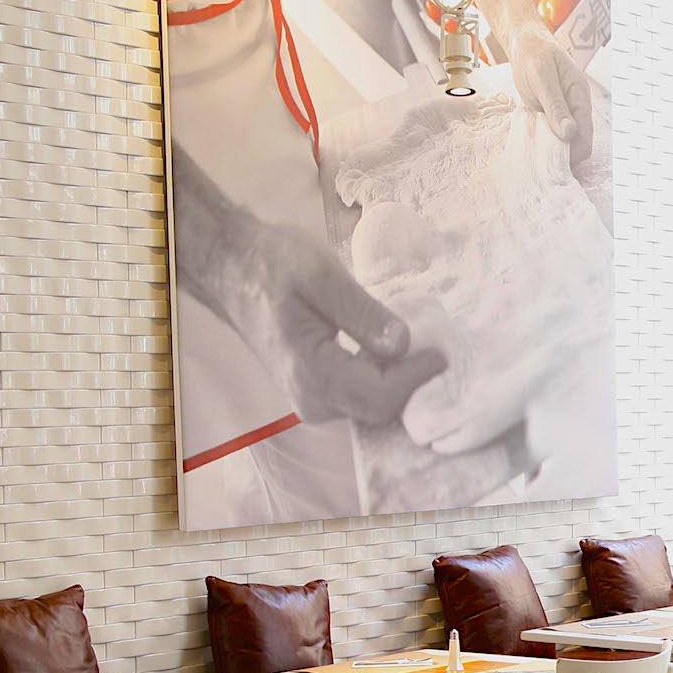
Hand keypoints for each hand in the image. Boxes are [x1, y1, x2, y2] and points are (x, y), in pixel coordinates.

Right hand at [272, 236, 447, 426]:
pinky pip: (362, 395)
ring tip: (423, 346)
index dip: (416, 378)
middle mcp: (312, 400)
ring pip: (374, 404)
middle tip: (438, 346)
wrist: (232, 269)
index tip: (440, 351)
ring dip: (401, 380)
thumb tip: (402, 343)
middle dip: (413, 382)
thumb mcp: (321, 274)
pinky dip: (385, 377)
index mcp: (312, 373)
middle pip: (380, 407)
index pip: (380, 396)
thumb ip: (362, 312)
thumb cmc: (272, 265)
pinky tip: (396, 350)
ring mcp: (314, 401)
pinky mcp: (319, 393)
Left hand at [511, 30, 594, 167]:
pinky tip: (533, 149)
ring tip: (538, 162)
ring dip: (554, 150)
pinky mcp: (549, 113)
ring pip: (565, 139)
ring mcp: (563, 110)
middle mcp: (575, 106)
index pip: (585, 132)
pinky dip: (544, 142)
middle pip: (578, 140)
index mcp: (580, 96)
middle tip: (545, 168)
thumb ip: (556, 106)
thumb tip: (569, 133)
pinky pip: (551, 133)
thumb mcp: (543, 79)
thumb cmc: (534, 54)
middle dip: (566, 155)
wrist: (523, 41)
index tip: (557, 164)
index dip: (575, 151)